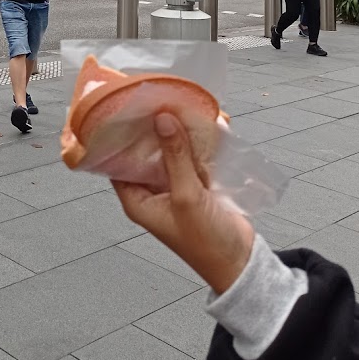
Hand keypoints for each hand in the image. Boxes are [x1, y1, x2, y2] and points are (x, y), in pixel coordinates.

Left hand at [113, 113, 253, 295]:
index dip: (118, 137)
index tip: (123, 109)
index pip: (117, 161)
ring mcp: (174, 187)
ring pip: (169, 151)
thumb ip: (175, 157)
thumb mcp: (187, 197)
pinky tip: (201, 121)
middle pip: (144, 152)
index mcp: (137, 200)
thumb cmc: (207, 242)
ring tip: (177, 102)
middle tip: (154, 97)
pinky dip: (195, 142)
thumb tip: (162, 119)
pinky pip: (191, 156)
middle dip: (150, 128)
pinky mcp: (196, 184)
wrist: (242, 262)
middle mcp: (152, 192)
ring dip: (175, 132)